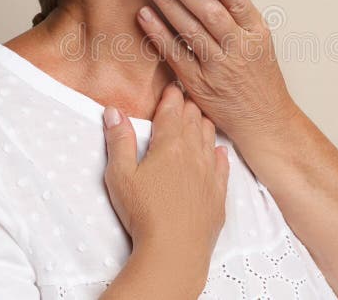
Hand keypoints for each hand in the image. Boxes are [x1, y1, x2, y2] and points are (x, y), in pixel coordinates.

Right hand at [102, 83, 229, 259]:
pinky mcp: (218, 194)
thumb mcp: (121, 175)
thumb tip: (114, 111)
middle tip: (185, 97)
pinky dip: (219, 153)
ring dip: (204, 124)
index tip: (172, 87)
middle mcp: (194, 154)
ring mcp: (210, 173)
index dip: (171, 97)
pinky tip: (219, 151)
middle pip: (194, 120)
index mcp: (169, 145)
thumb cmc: (144, 213)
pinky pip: (223, 165)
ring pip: (210, 138)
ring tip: (199, 117)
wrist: (175, 250)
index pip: (172, 111)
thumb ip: (119, 141)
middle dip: (188, 106)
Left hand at [137, 0, 300, 141]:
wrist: (263, 120)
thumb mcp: (261, 42)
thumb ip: (240, 16)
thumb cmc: (258, 77)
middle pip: (210, 13)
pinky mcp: (199, 83)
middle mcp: (239, 49)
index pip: (240, 5)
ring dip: (167, 4)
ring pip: (190, 30)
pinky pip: (175, 54)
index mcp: (257, 34)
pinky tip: (144, 15)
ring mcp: (218, 67)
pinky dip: (158, 33)